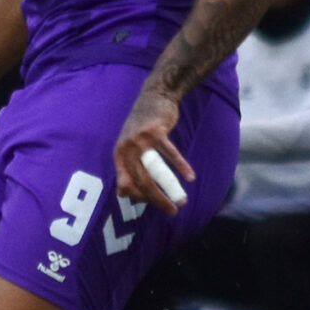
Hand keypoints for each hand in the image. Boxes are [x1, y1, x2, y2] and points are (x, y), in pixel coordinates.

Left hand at [114, 85, 191, 213]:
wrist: (154, 97)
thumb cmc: (143, 127)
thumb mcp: (129, 147)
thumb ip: (127, 169)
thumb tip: (123, 195)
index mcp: (119, 155)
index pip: (126, 184)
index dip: (140, 198)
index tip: (154, 205)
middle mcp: (127, 149)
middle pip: (142, 181)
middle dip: (157, 200)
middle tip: (172, 211)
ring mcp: (140, 140)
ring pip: (155, 171)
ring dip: (170, 188)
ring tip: (181, 201)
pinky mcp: (155, 132)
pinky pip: (170, 153)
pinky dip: (181, 166)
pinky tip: (190, 177)